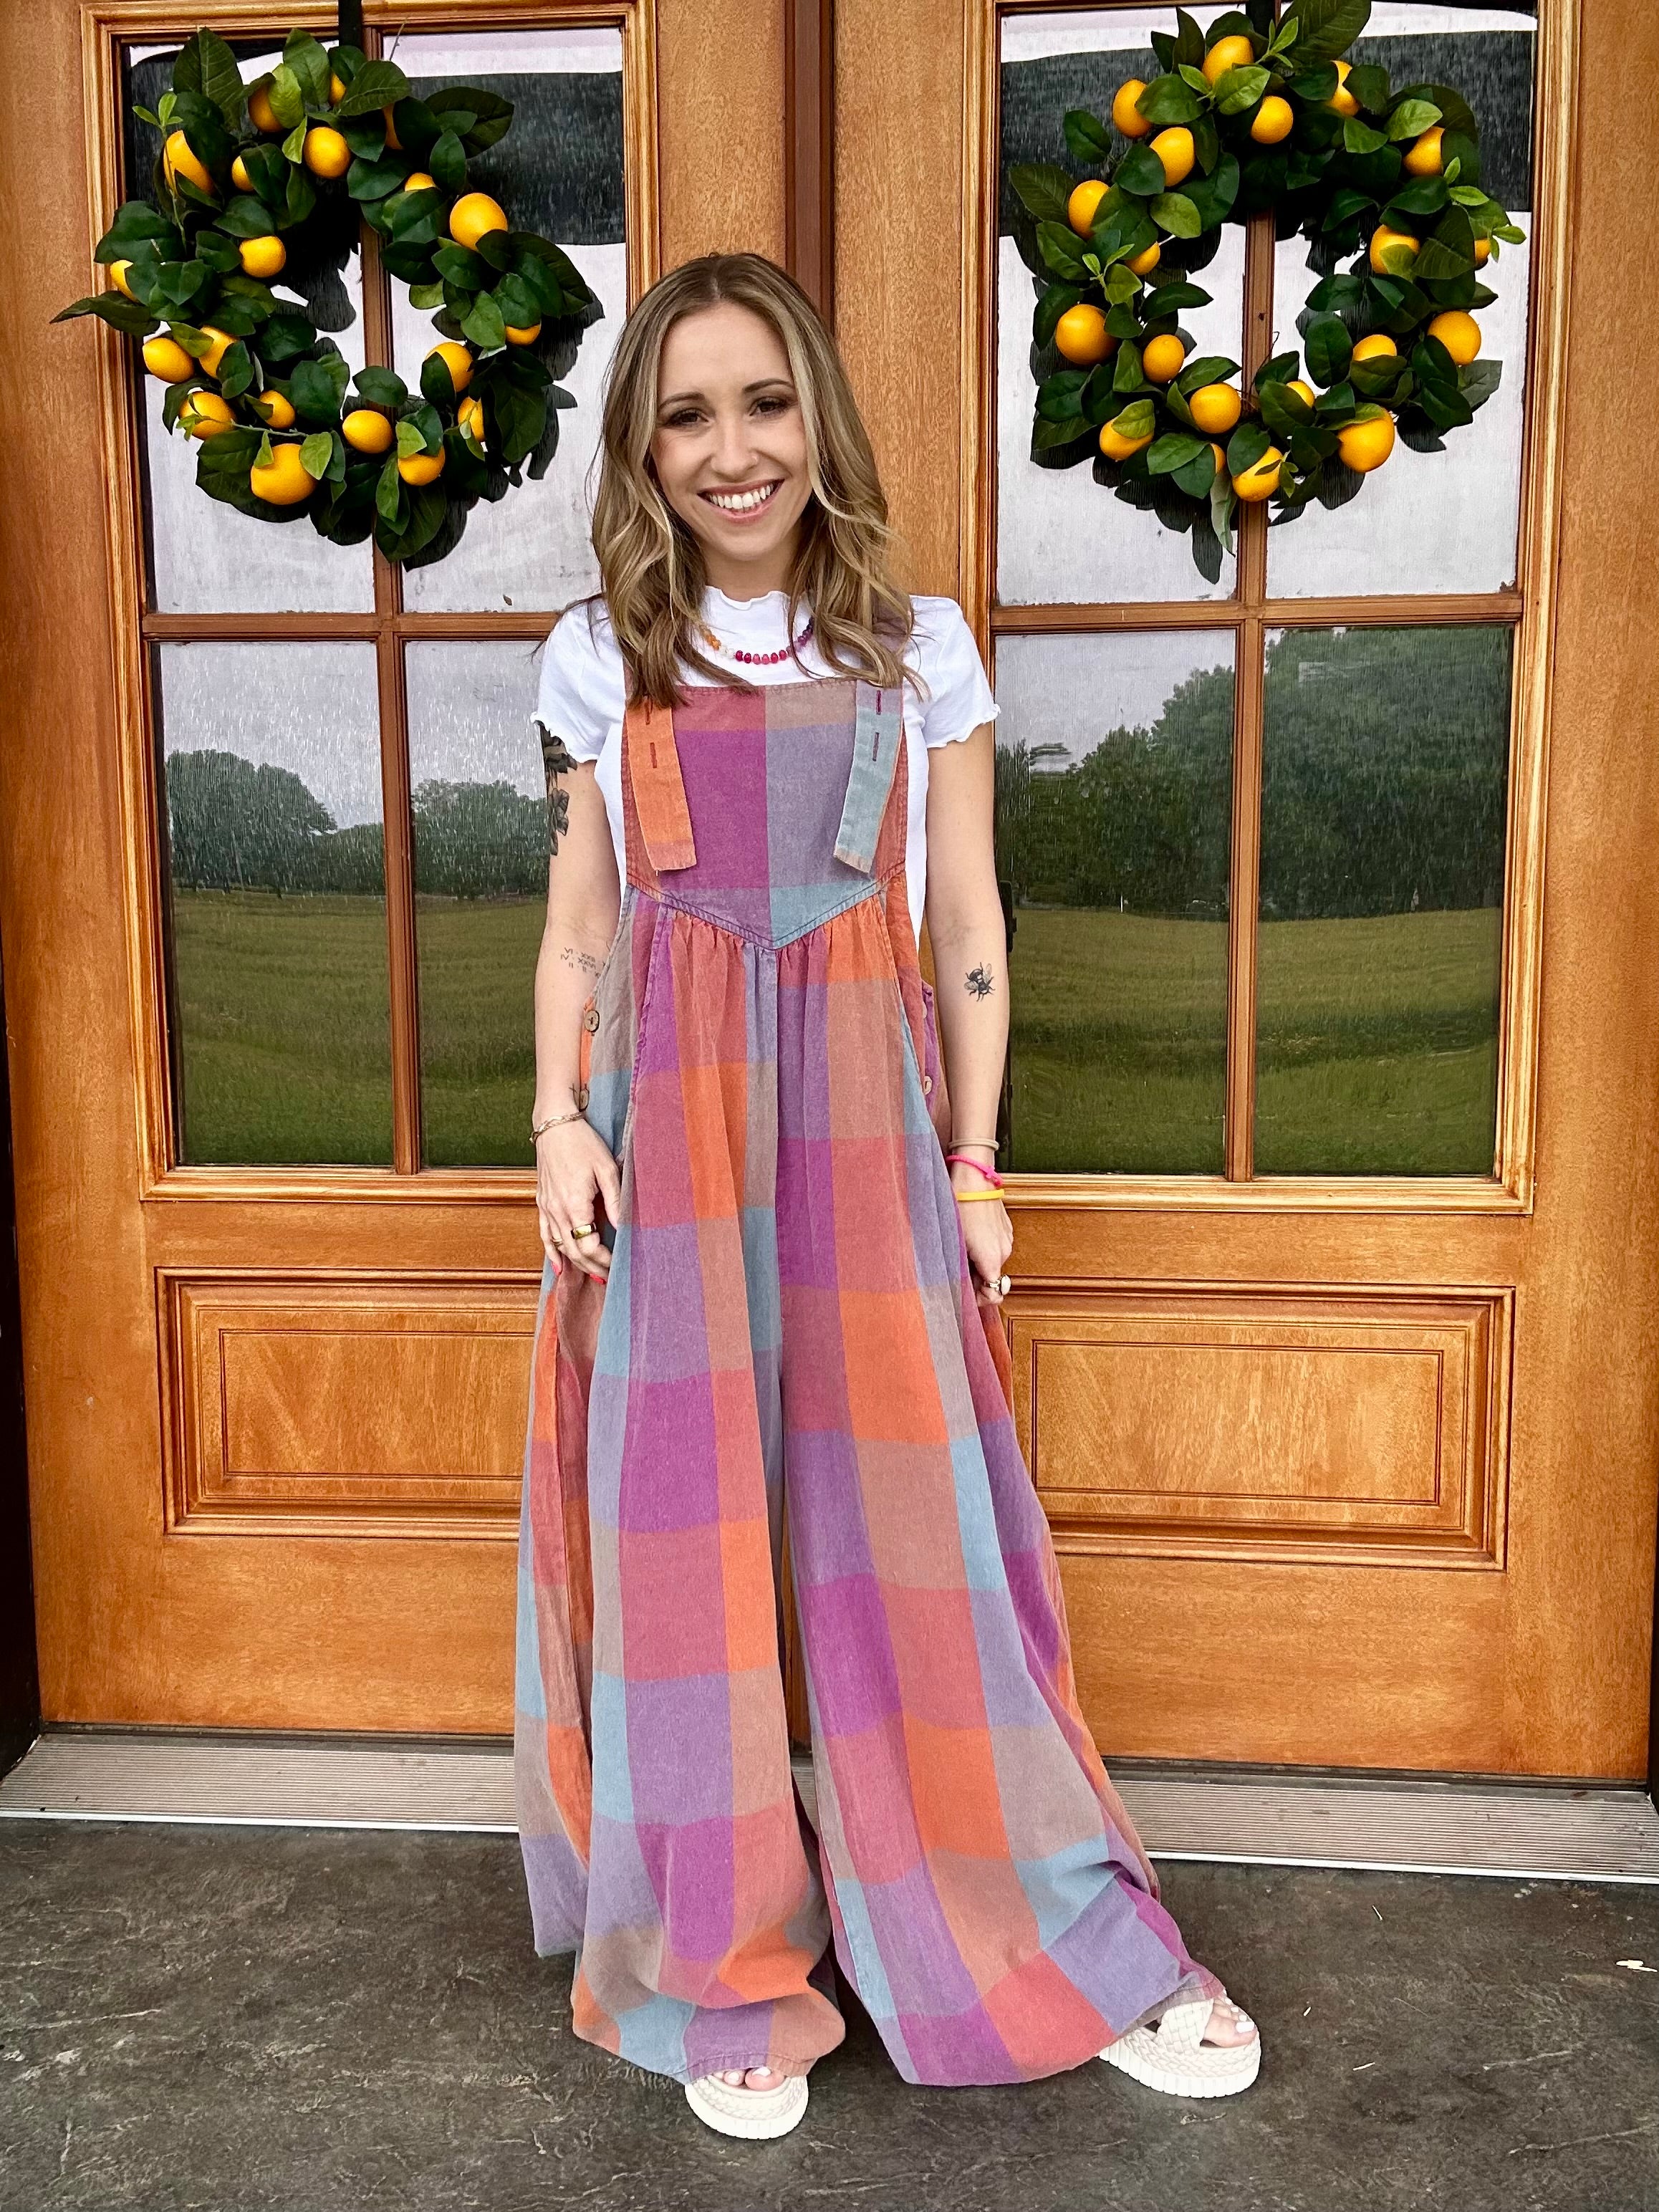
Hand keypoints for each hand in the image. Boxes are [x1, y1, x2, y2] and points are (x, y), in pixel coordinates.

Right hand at [536, 1118, 621, 1280]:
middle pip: (575, 1251)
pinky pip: (545, 1234)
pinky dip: (551, 1253)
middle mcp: (557, 1210)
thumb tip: (624, 1229)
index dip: (605, 1260)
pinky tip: (559, 1267)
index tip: (619, 1265)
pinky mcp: (542, 1202)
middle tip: (612, 1277)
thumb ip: (615, 1202)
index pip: (589, 1245)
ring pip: (560, 1246)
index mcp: (574, 1205)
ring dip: (577, 1264)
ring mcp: (547, 1207)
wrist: (555, 1124)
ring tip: (595, 1276)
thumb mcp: (607, 1170)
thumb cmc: (583, 1142)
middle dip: (594, 1267)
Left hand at [951, 1161, 1012, 1305]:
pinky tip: (969, 1237)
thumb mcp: (954, 1244)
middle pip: (992, 1278)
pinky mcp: (1005, 1228)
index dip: (979, 1299)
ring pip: (993, 1262)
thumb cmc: (960, 1209)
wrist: (974, 1179)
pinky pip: (995, 1246)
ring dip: (978, 1263)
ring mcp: (1007, 1239)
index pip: (994, 1294)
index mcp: (992, 1259)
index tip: (964, 1294)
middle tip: (955, 1269)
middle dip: (975, 1279)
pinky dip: (984, 1248)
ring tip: (960, 1250)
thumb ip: (960, 1270)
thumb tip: (958, 1284)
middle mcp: (1004, 1251)